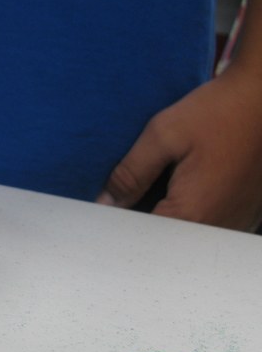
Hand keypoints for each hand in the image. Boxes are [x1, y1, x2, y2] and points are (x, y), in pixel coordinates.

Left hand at [97, 65, 261, 231]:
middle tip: (132, 190)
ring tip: (158, 186)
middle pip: (165, 239)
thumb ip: (131, 173)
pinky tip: (181, 188)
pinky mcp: (245, 213)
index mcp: (192, 214)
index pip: (142, 237)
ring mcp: (236, 222)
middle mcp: (218, 227)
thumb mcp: (163, 135)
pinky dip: (190, 213)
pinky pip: (208, 225)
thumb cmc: (218, 111)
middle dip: (142, 219)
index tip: (112, 202)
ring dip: (167, 216)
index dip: (121, 220)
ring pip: (186, 234)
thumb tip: (106, 203)